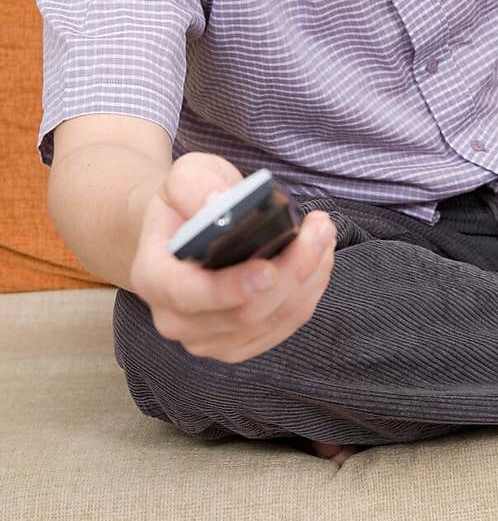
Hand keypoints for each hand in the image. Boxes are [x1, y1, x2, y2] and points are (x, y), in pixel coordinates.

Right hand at [129, 152, 336, 362]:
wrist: (185, 230)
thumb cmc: (187, 203)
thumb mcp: (184, 176)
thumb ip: (194, 185)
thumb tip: (219, 202)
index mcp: (152, 277)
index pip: (186, 295)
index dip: (229, 288)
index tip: (269, 269)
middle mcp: (175, 319)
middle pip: (243, 313)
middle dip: (292, 270)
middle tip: (320, 228)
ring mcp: (208, 339)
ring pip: (273, 319)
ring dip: (309, 278)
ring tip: (322, 235)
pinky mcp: (239, 344)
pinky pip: (286, 324)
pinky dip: (310, 291)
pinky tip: (317, 259)